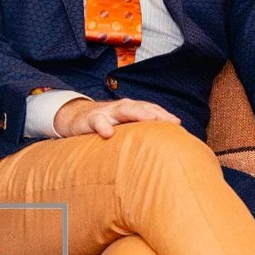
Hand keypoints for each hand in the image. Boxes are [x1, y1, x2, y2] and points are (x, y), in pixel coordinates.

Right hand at [52, 97, 180, 137]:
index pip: (151, 109)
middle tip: (170, 121)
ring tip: (149, 119)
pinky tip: (108, 133)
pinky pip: (98, 121)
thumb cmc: (105, 125)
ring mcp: (106, 112)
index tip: (178, 124)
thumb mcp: (123, 128)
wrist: (75, 118)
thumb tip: (162, 147)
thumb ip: (139, 133)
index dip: (164, 115)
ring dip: (137, 113)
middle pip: (141, 107)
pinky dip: (103, 126)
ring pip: (123, 110)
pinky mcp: (90, 119)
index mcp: (131, 109)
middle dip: (156, 113)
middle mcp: (121, 108)